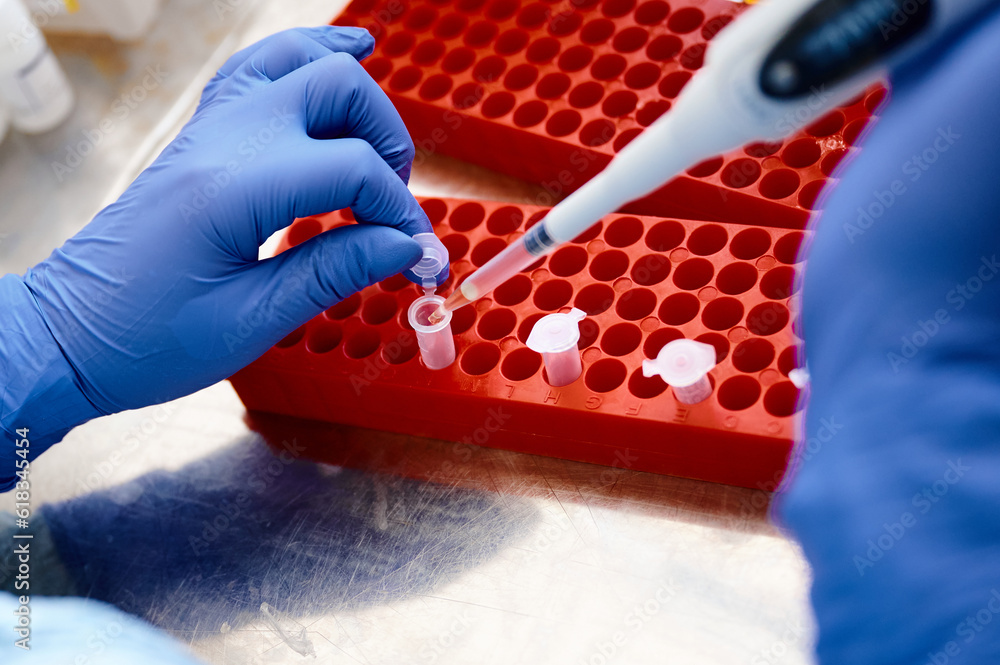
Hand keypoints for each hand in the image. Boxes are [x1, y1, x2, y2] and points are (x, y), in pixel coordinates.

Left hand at [0, 27, 429, 477]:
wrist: (69, 335)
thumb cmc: (149, 340)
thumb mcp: (252, 319)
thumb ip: (335, 271)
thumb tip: (407, 246)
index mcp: (235, 188)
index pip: (352, 169)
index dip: (401, 214)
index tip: (420, 260)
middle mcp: (224, 140)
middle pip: (336, 88)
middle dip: (387, 141)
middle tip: (393, 207)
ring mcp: (210, 130)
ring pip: (298, 61)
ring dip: (354, 92)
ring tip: (384, 140)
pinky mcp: (203, 138)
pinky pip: (260, 72)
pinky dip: (307, 61)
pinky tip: (343, 57)